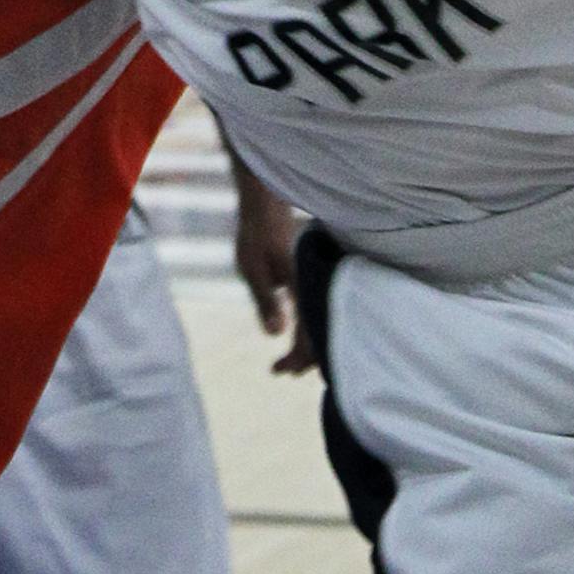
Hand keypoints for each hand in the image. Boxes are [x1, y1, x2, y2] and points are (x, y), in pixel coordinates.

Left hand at [231, 162, 312, 375]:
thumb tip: (275, 334)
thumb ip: (266, 300)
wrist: (265, 202)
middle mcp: (313, 284)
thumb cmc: (256, 234)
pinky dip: (309, 324)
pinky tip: (296, 330)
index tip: (280, 370)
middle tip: (283, 370)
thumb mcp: (253, 269)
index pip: (307, 332)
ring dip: (308, 343)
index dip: (297, 357)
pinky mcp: (309, 274)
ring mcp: (314, 279)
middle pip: (320, 330)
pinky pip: (316, 306)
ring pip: (320, 319)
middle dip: (305, 357)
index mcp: (302, 285)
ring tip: (290, 361)